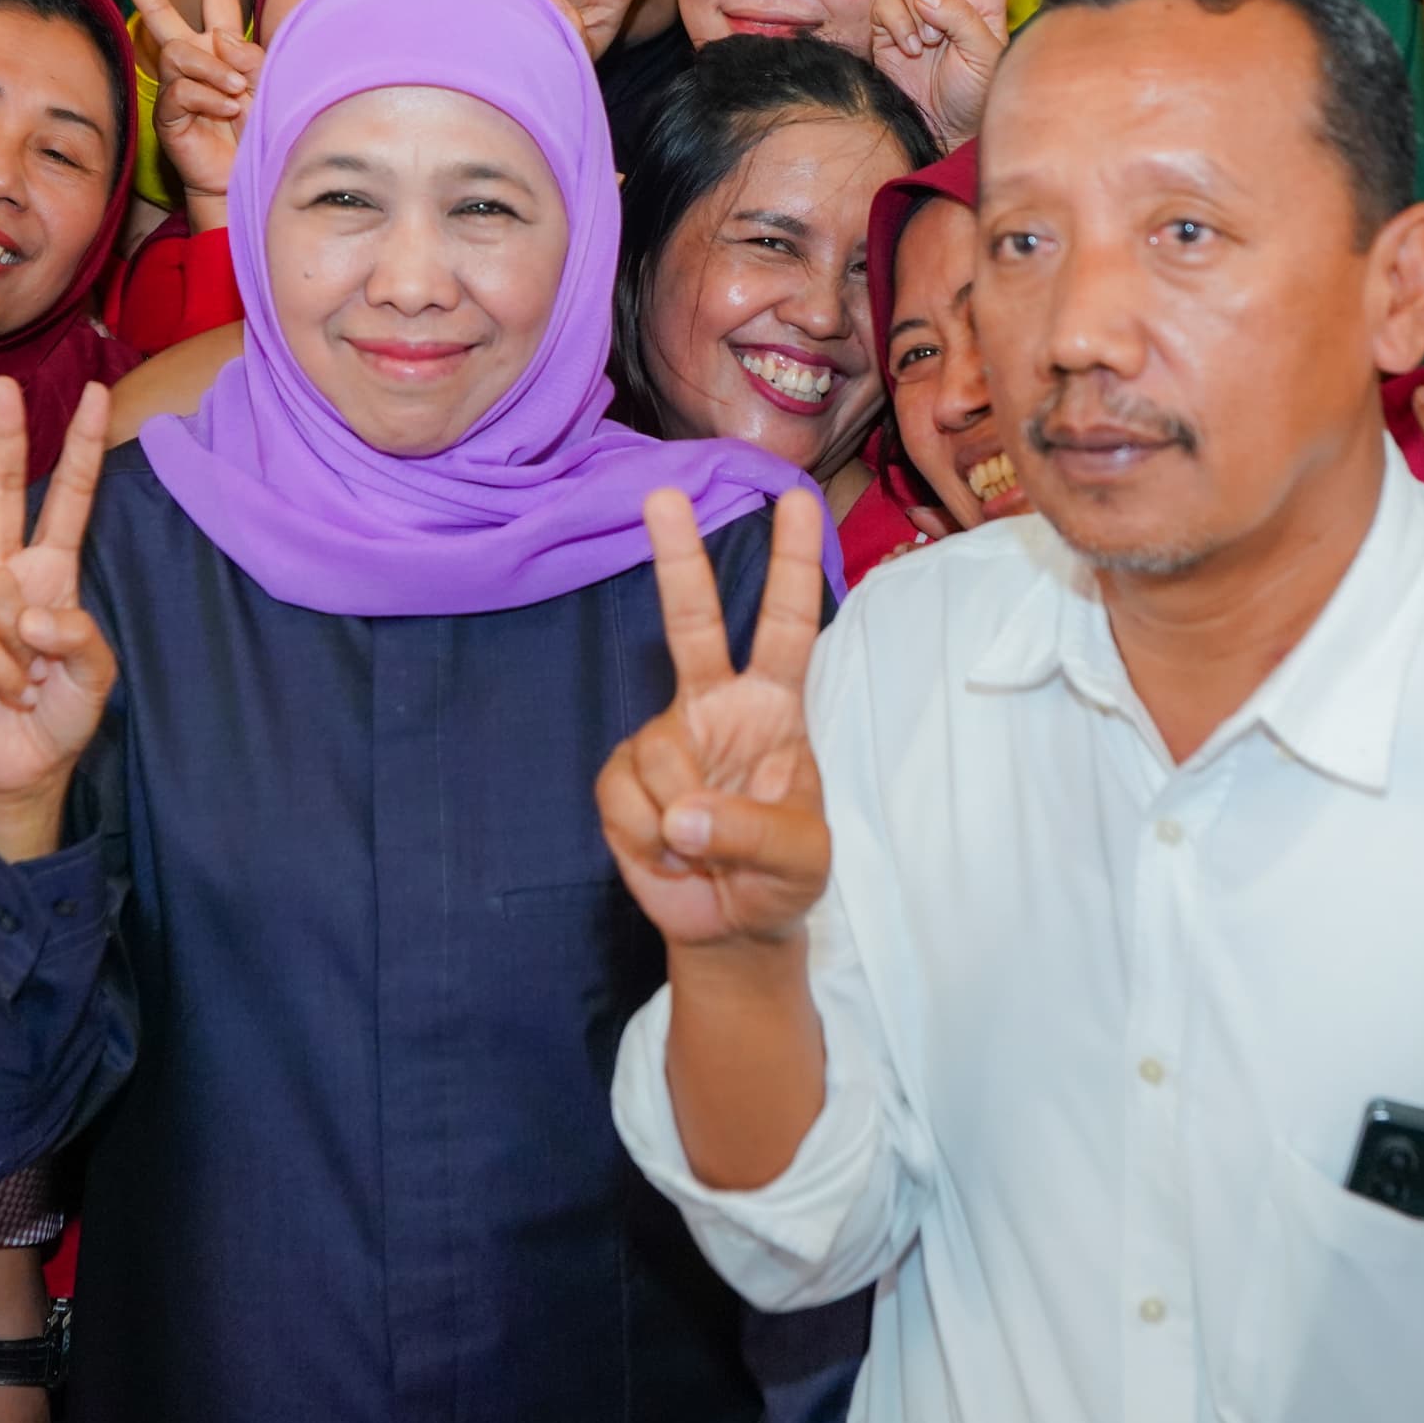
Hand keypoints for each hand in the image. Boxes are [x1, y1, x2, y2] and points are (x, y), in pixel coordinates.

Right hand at [0, 376, 120, 848]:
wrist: (23, 765)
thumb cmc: (59, 712)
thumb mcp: (95, 674)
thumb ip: (80, 637)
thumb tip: (27, 612)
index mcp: (49, 573)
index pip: (67, 502)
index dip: (81, 451)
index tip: (98, 396)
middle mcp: (4, 577)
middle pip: (0, 494)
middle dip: (4, 438)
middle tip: (5, 383)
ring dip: (24, 655)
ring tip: (25, 682)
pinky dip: (0, 675)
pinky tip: (1, 692)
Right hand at [109, 0, 260, 223]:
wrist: (250, 176)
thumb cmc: (264, 128)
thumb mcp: (269, 82)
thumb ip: (249, 55)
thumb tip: (218, 40)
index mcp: (223, 45)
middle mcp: (196, 59)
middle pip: (161, 11)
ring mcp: (179, 86)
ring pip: (178, 53)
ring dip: (210, 69)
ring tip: (235, 93)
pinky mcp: (169, 114)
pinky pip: (180, 90)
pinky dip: (208, 99)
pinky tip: (226, 113)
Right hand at [593, 488, 832, 946]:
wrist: (730, 927)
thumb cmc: (781, 877)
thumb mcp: (801, 862)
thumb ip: (755, 834)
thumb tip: (681, 813)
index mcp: (774, 707)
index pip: (787, 627)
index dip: (791, 565)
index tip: (797, 500)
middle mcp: (716, 707)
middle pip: (692, 623)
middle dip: (677, 559)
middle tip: (663, 495)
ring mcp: (665, 739)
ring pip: (659, 753)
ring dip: (681, 817)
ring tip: (704, 852)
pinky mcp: (621, 782)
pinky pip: (624, 798)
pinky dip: (648, 839)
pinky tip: (669, 856)